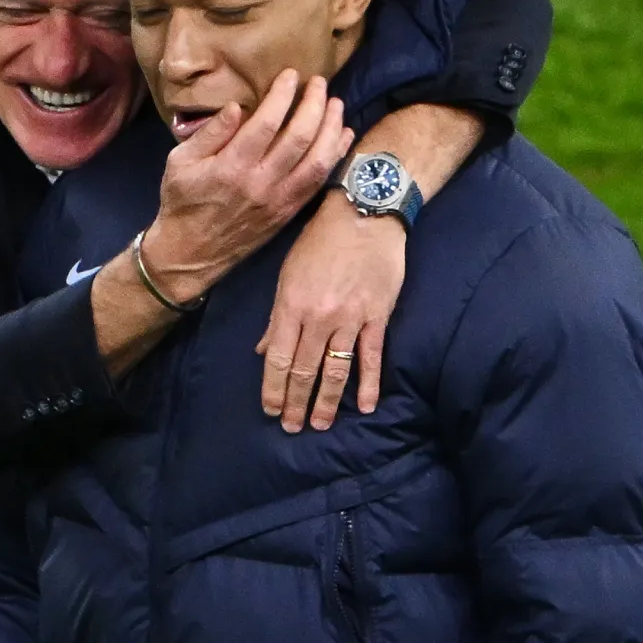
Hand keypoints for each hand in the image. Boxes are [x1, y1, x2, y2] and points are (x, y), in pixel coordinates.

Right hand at [139, 71, 352, 305]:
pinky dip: (335, 156)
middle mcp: (260, 183)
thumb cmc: (182, 202)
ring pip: (317, 160)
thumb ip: (210, 133)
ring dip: (331, 128)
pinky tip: (342, 135)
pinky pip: (319, 181)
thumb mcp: (179, 162)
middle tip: (318, 82)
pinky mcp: (289, 212)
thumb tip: (238, 106)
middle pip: (299, 137)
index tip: (291, 75)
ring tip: (335, 103)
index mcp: (231, 167)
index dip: (283, 95)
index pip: (266, 123)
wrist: (191, 254)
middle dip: (314, 104)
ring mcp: (279, 200)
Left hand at [256, 189, 405, 431]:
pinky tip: (366, 405)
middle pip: (305, 370)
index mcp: (292, 305)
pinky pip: (372, 356)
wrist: (364, 214)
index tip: (271, 410)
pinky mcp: (377, 316)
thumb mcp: (288, 273)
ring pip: (336, 369)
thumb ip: (277, 316)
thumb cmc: (320, 239)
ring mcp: (350, 318)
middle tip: (292, 428)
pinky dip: (369, 383)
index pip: (280, 359)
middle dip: (296, 402)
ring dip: (327, 401)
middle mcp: (319, 317)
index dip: (274, 388)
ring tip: (321, 425)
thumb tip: (264, 351)